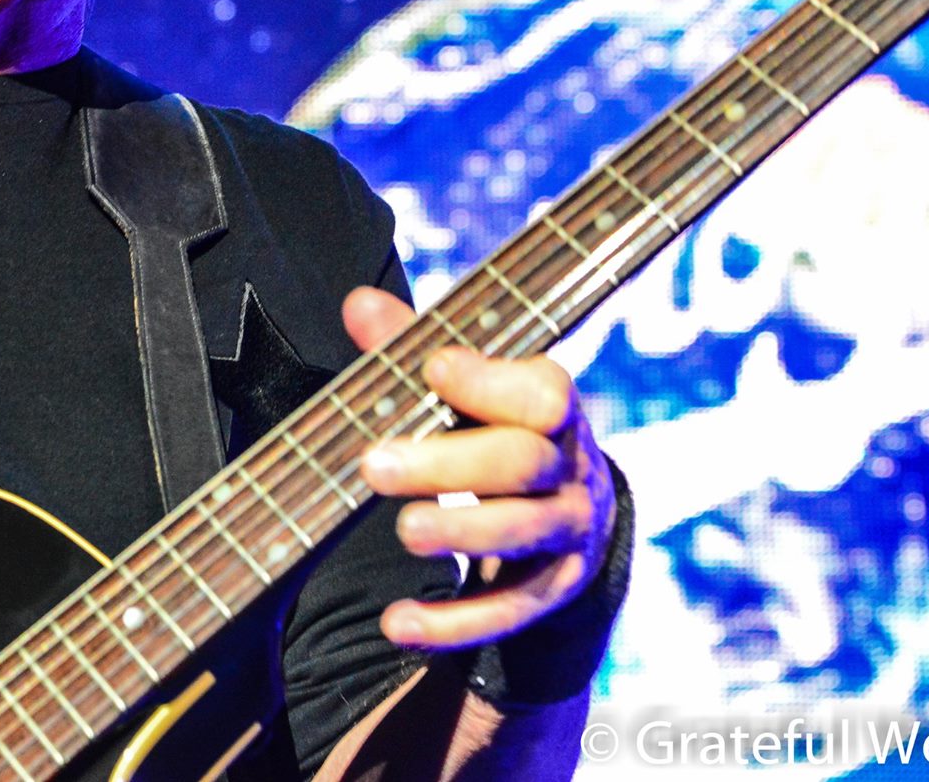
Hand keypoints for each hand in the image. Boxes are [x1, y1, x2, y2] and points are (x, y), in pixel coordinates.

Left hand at [343, 285, 617, 652]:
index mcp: (553, 409)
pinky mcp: (549, 593)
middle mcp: (569, 470)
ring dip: (459, 534)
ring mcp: (565, 535)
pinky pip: (507, 612)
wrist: (566, 514)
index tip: (432, 366)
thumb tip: (360, 304)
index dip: (491, 379)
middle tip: (374, 465)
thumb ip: (412, 346)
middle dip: (449, 464)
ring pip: (522, 534)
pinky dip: (453, 623)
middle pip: (522, 463)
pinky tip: (399, 624)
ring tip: (403, 531)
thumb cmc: (495, 430)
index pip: (543, 392)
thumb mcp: (465, 389)